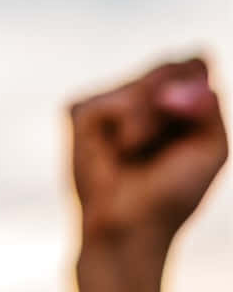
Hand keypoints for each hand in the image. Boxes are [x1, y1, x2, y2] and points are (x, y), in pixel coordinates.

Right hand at [70, 55, 226, 256]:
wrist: (132, 227)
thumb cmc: (172, 193)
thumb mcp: (211, 148)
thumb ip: (207, 105)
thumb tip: (172, 83)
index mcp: (168, 100)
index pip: (193, 64)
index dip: (197, 83)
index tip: (194, 121)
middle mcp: (136, 93)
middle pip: (169, 67)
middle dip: (177, 104)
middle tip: (166, 146)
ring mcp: (106, 99)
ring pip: (143, 83)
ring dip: (152, 121)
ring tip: (137, 154)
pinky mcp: (80, 109)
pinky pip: (116, 100)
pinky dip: (130, 128)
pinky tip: (120, 152)